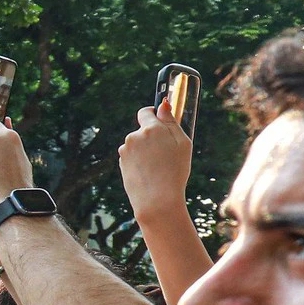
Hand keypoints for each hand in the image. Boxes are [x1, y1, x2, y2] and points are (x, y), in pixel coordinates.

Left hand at [118, 101, 193, 223]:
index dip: (153, 114)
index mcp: (150, 128)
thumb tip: (163, 105)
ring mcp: (126, 151)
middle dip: (152, 136)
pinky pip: (132, 157)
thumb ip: (171, 122)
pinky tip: (149, 172)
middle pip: (142, 130)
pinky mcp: (121, 163)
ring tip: (158, 165)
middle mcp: (134, 136)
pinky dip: (139, 161)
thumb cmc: (174, 171)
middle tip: (166, 150)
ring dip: (146, 150)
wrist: (157, 199)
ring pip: (137, 144)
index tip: (159, 118)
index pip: (146, 112)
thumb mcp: (182, 143)